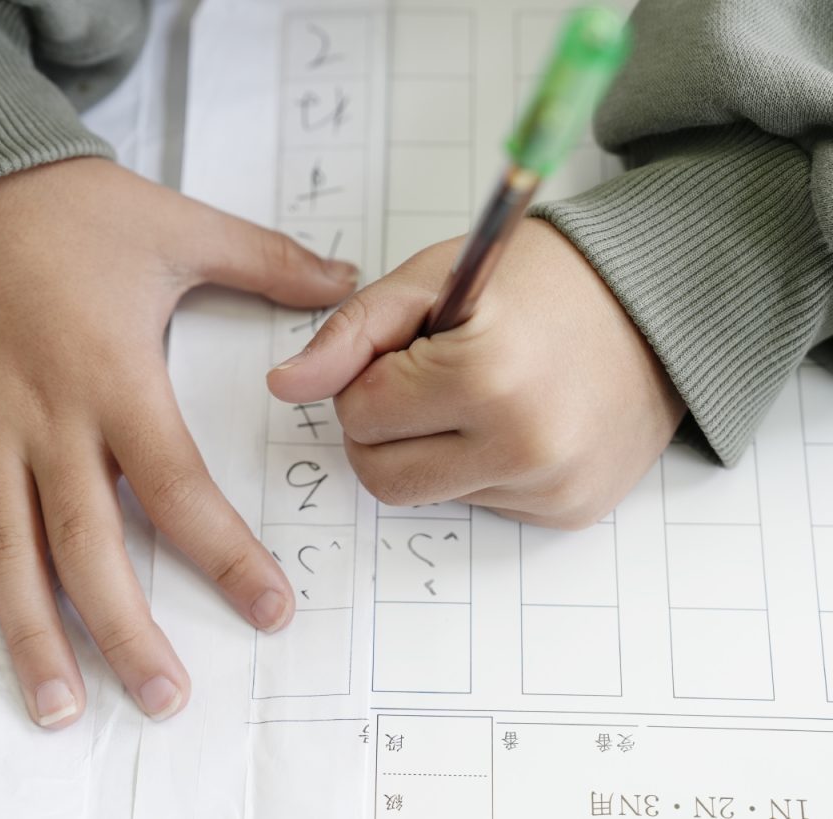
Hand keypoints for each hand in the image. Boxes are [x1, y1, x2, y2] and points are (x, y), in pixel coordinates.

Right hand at [0, 157, 356, 727]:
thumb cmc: (71, 212)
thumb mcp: (178, 227)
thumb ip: (267, 261)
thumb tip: (348, 278)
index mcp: (116, 377)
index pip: (178, 488)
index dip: (225, 556)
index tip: (267, 609)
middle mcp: (46, 419)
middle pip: (89, 546)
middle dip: (128, 630)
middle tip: (166, 696)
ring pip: (5, 552)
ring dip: (33, 635)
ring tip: (63, 704)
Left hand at [268, 217, 683, 528]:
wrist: (658, 306)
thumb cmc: (542, 282)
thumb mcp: (435, 280)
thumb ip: (351, 333)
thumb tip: (284, 387)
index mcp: (484, 377)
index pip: (359, 414)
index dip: (369, 378)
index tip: (412, 349)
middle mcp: (523, 446)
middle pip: (380, 475)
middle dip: (382, 428)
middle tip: (428, 382)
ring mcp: (551, 488)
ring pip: (426, 495)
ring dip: (430, 451)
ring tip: (480, 396)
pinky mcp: (569, 512)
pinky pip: (479, 505)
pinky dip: (476, 470)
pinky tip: (515, 422)